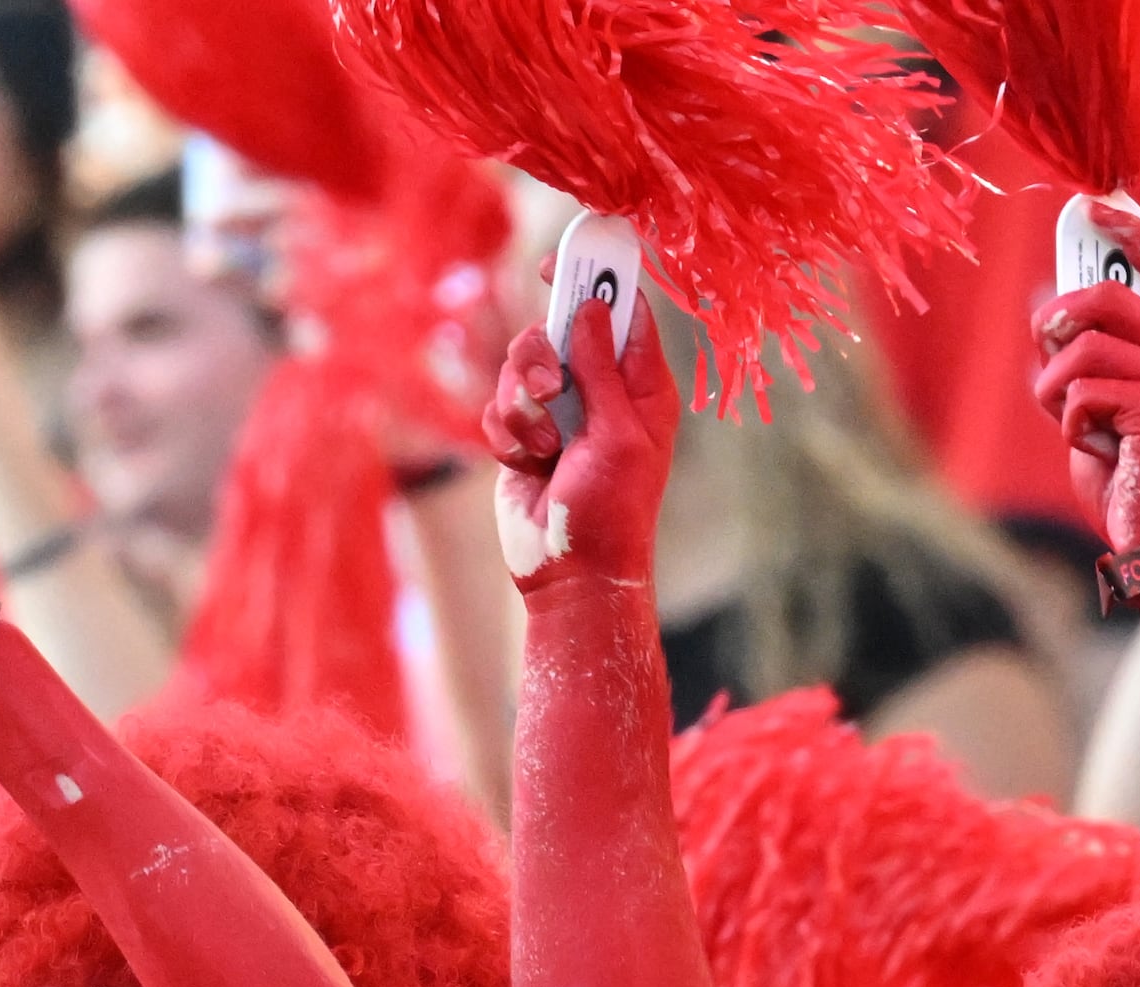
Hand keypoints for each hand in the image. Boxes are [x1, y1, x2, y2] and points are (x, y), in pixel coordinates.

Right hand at [480, 291, 677, 591]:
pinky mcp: (522, 436)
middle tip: (549, 388)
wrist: (571, 575)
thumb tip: (590, 307)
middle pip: (559, 329)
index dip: (596, 279)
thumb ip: (601, 369)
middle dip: (543, 357)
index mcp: (641, 386)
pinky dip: (507, 436)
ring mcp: (558, 412)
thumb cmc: (611, 512)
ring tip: (543, 445)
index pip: (621, 312)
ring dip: (523, 406)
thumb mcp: (617, 435)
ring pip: (520, 366)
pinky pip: (498, 407)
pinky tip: (526, 465)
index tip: (567, 257)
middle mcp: (599, 392)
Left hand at [1031, 214, 1139, 554]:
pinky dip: (1069, 425)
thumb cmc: (1134, 483)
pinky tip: (1096, 451)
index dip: (1128, 232)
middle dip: (1057, 322)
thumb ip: (1092, 364)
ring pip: (1083, 349)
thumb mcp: (1108, 413)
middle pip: (1106, 298)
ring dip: (1055, 390)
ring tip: (1074, 426)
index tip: (1090, 207)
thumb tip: (1049, 310)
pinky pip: (1082, 393)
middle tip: (1045, 350)